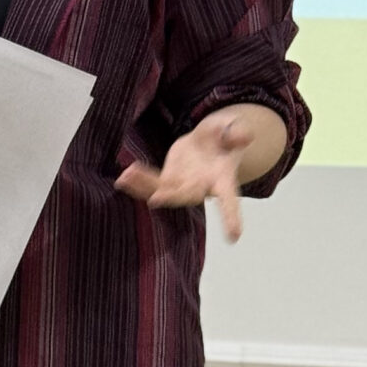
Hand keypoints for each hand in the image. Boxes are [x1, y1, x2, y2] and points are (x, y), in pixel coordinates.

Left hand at [116, 111, 264, 245]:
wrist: (211, 141)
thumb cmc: (225, 137)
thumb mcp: (233, 129)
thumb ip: (236, 134)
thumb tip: (244, 136)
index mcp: (223, 180)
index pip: (230, 201)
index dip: (232, 217)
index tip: (234, 236)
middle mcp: (202, 188)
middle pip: (187, 196)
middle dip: (171, 197)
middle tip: (156, 198)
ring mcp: (183, 185)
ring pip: (163, 191)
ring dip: (144, 187)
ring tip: (126, 178)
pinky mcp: (168, 179)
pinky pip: (151, 183)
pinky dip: (137, 182)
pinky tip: (122, 179)